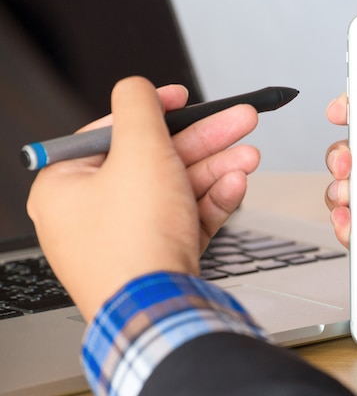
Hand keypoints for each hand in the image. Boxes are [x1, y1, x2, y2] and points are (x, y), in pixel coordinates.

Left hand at [27, 76, 259, 322]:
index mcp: (69, 184)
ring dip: (217, 168)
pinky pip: (186, 218)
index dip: (155, 110)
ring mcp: (129, 236)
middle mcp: (95, 211)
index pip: (113, 131)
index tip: (184, 98)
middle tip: (239, 121)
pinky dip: (212, 201)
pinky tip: (236, 186)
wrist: (159, 310)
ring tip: (249, 156)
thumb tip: (135, 85)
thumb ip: (138, 107)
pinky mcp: (159, 254)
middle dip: (205, 139)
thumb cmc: (134, 241)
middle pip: (156, 159)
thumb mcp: (138, 152)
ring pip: (178, 189)